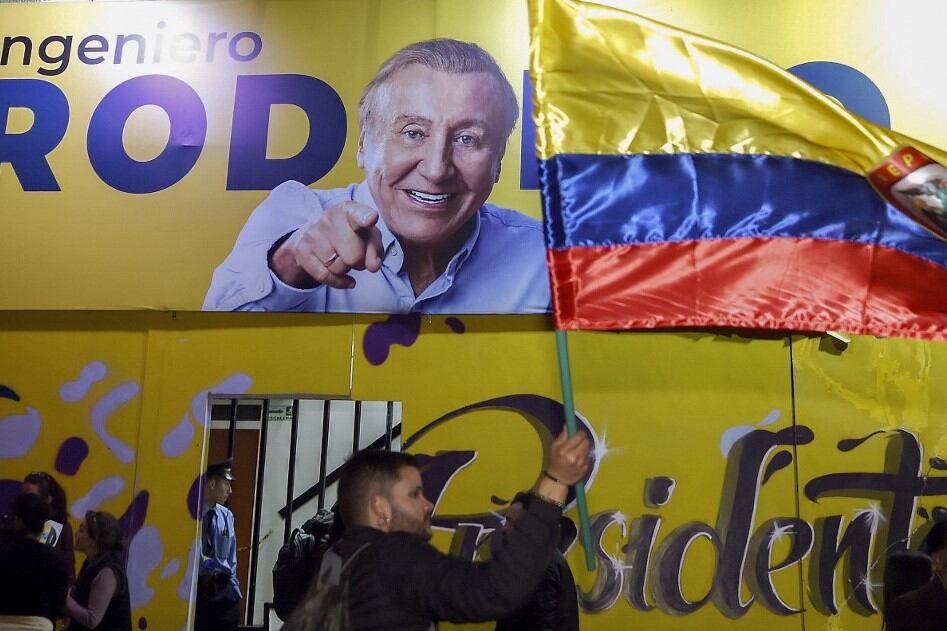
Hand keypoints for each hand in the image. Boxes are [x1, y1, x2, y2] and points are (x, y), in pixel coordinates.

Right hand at [270, 201, 384, 288]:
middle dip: (358, 262)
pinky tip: (343, 277)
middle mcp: (329, 219)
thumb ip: (375, 248)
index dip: (365, 217)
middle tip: (355, 255)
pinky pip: (324, 276)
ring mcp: (313, 234)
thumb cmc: (349, 234)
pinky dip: (337, 281)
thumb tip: (373, 266)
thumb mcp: (367, 236)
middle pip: (354, 256)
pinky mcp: (302, 251)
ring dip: (345, 269)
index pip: (358, 214)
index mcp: (349, 210)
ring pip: (339, 268)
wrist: (315, 234)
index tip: (371, 219)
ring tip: (342, 257)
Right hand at [546, 426, 591, 485]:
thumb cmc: (555, 460)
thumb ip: (562, 436)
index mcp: (565, 451)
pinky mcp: (586, 468)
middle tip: (578, 441)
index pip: (579, 437)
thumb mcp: (554, 447)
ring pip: (589, 448)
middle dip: (583, 440)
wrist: (558, 479)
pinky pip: (590, 456)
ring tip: (579, 449)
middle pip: (586, 442)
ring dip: (585, 447)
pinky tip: (580, 457)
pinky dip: (586, 455)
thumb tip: (568, 425)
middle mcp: (575, 457)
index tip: (578, 433)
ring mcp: (581, 464)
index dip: (580, 433)